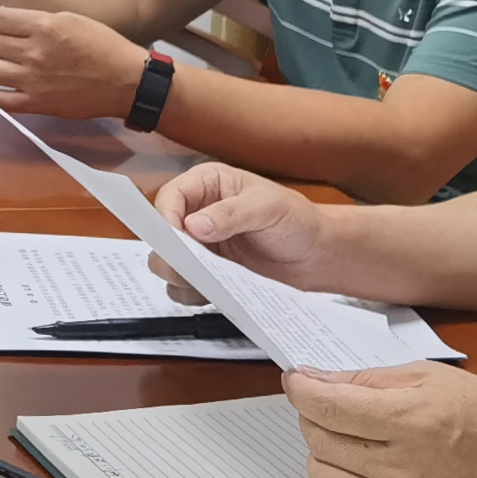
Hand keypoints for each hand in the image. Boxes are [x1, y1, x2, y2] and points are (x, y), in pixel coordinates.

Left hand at [0, 5, 152, 118]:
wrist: (125, 81)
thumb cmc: (104, 46)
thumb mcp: (73, 19)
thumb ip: (41, 20)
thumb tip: (14, 24)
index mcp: (44, 27)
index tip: (4, 23)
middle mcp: (33, 52)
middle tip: (11, 43)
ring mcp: (31, 81)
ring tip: (5, 62)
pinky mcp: (34, 104)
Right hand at [155, 163, 338, 282]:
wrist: (315, 254)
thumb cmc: (297, 220)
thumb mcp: (268, 207)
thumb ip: (231, 213)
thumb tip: (195, 225)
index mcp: (207, 184)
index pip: (170, 197)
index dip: (165, 218)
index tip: (174, 241)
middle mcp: (197, 213)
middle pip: (160, 234)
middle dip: (170, 254)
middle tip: (191, 269)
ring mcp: (200, 246)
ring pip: (166, 264)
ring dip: (181, 277)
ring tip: (209, 282)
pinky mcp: (207, 273)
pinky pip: (184, 288)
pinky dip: (194, 294)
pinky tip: (216, 292)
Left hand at [284, 363, 476, 477]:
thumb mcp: (429, 376)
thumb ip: (366, 379)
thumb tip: (310, 382)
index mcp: (413, 419)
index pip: (327, 407)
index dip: (301, 390)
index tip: (298, 383)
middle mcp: (408, 467)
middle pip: (320, 442)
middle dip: (316, 419)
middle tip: (336, 412)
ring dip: (323, 459)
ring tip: (347, 448)